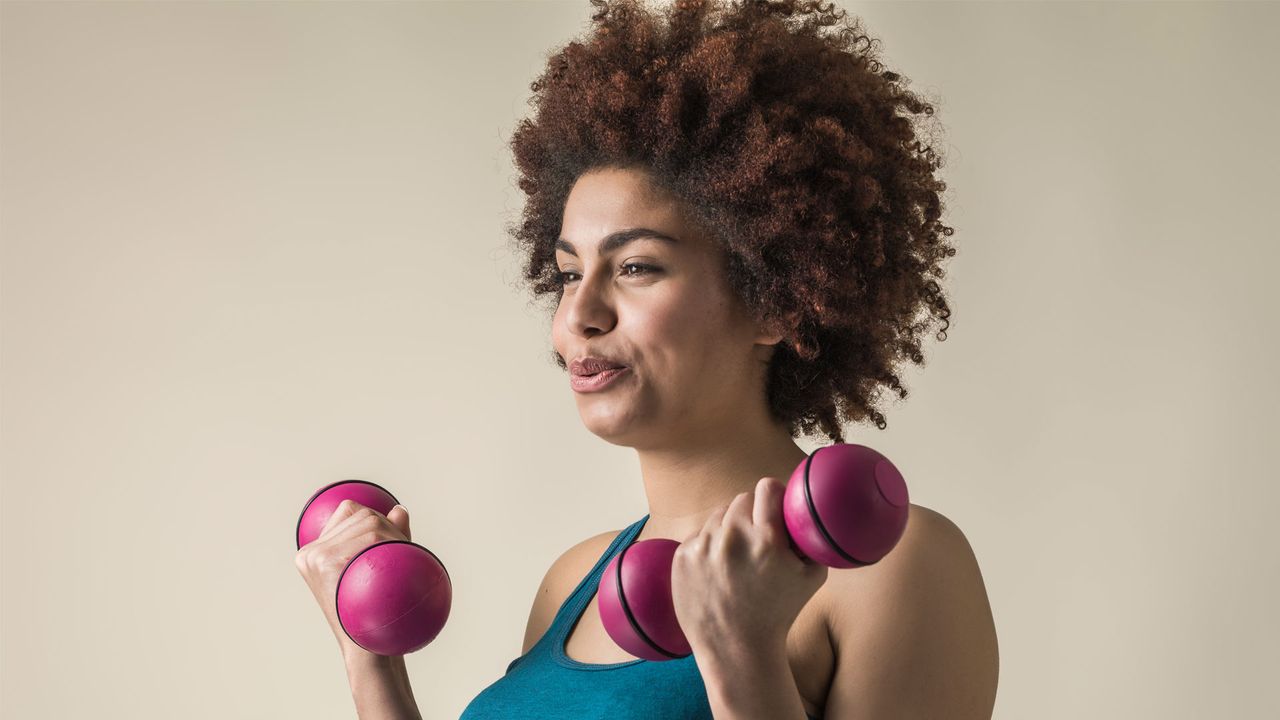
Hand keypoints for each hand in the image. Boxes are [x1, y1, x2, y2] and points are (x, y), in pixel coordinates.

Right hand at [294, 499, 412, 659]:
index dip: (377, 520)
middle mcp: (310, 553)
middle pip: (363, 514)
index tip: (388, 545)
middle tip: (400, 559)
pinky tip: (393, 564)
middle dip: (390, 529)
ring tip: (400, 565)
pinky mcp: (328, 564)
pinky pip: (372, 537)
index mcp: (313, 553)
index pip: (350, 510)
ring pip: (371, 523)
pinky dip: (391, 544)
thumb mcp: (377, 571)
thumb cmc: (374, 614)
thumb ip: (388, 537)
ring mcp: (317, 558)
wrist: (368, 651)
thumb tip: (399, 510)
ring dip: (396, 538)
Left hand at [669, 477, 827, 659]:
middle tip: (758, 538)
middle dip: (752, 514)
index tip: (775, 506)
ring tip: (738, 560)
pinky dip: (709, 546)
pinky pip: (699, 534)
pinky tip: (719, 571)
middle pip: (741, 499)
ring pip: (718, 516)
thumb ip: (811, 538)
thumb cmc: (778, 613)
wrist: (736, 648)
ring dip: (729, 528)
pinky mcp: (682, 556)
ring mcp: (703, 546)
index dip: (774, 495)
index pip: (767, 487)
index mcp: (766, 540)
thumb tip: (806, 511)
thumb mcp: (812, 576)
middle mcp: (732, 538)